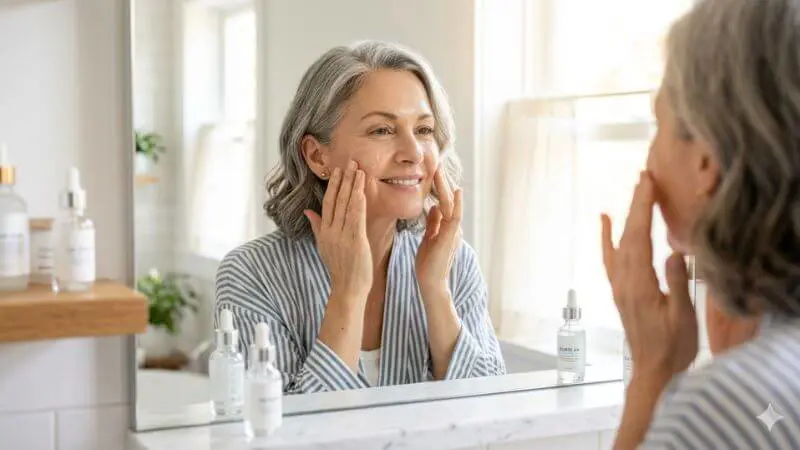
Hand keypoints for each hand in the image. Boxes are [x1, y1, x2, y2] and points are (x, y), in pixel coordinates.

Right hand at [305, 160, 371, 297]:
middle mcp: (331, 231)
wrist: (347, 289)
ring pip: (347, 205)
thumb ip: (317, 227)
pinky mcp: (355, 240)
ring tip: (358, 169)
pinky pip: (356, 216)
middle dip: (344, 179)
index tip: (337, 170)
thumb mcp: (324, 246)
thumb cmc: (340, 269)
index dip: (333, 185)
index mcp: (324, 232)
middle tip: (350, 162)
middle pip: (337, 200)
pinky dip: (359, 201)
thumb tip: (308, 211)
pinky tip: (362, 189)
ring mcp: (343, 235)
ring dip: (353, 185)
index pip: (328, 203)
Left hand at [416, 170, 462, 294]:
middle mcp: (453, 227)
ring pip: (451, 204)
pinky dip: (456, 204)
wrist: (431, 283)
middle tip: (437, 164)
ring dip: (446, 187)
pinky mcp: (450, 237)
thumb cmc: (428, 263)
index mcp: (446, 227)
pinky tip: (456, 191)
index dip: (439, 187)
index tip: (433, 172)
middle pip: (448, 200)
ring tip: (440, 171)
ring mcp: (453, 232)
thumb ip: (433, 223)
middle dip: (442, 182)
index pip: (443, 202)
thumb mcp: (429, 238)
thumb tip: (433, 206)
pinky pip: (455, 217)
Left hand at [601, 171, 697, 380]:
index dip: (642, 209)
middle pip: (628, 235)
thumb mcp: (682, 318)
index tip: (647, 183)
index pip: (638, 238)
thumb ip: (676, 285)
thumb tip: (672, 253)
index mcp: (639, 285)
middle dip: (636, 204)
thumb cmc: (673, 347)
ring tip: (635, 190)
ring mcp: (619, 286)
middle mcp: (623, 282)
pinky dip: (607, 237)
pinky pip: (610, 258)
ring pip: (619, 243)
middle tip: (645, 176)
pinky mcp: (620, 291)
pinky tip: (605, 220)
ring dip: (626, 215)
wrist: (653, 372)